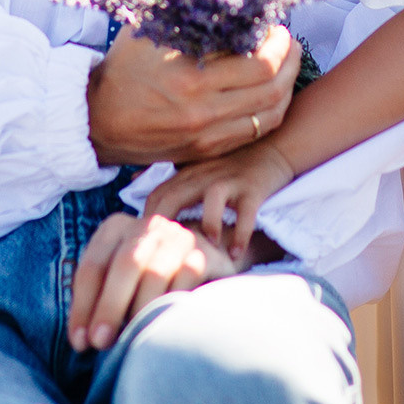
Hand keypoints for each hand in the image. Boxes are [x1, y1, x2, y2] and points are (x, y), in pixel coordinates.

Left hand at [67, 212, 239, 351]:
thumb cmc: (146, 284)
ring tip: (134, 339)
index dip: (83, 306)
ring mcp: (179, 237)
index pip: (93, 266)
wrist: (201, 270)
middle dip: (110, 306)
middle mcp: (148, 226)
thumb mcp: (118, 283)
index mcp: (116, 228)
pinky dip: (173, 303)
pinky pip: (189, 278)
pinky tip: (165, 325)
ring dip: (141, 309)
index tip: (79, 343)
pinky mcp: (206, 253)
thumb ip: (99, 301)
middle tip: (101, 342)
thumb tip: (81, 340)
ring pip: (156, 272)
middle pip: (125, 263)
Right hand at [86, 24, 298, 164]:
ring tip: (286, 67)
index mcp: (191, 80)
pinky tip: (270, 93)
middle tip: (290, 44)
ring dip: (286, 89)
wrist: (95, 119)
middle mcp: (204, 113)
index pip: (259, 65)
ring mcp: (206, 136)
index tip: (276, 28)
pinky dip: (269, 112)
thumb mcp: (150, 34)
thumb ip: (188, 18)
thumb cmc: (122, 69)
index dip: (278, 44)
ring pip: (269, 117)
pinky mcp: (204, 151)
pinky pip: (252, 134)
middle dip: (290, 63)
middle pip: (273, 91)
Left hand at [143, 140, 297, 261]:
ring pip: (212, 198)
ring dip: (206, 225)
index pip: (157, 194)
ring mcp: (230, 180)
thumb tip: (131, 181)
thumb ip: (167, 175)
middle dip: (164, 224)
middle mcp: (204, 175)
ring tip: (203, 251)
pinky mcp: (254, 189)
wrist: (273, 149)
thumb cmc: (230, 164)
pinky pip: (246, 212)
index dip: (145, 218)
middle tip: (161, 255)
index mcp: (187, 174)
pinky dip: (240, 234)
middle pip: (176, 195)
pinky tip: (235, 254)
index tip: (141, 245)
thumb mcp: (195, 165)